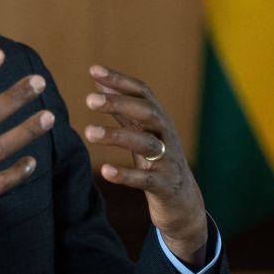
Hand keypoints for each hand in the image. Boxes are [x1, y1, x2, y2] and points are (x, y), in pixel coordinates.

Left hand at [83, 65, 207, 267]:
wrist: (184, 203)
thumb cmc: (158, 161)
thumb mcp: (142, 132)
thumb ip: (123, 109)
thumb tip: (100, 81)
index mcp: (159, 120)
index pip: (141, 92)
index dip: (119, 80)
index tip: (93, 70)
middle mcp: (166, 135)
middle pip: (147, 112)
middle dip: (119, 103)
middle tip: (89, 100)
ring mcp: (168, 160)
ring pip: (146, 143)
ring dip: (117, 136)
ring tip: (89, 132)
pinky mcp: (165, 186)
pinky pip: (146, 179)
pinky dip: (126, 175)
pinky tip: (105, 171)